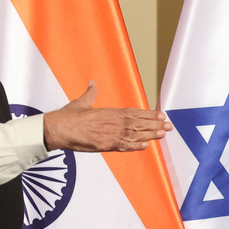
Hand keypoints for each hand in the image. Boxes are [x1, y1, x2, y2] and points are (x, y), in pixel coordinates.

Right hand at [42, 80, 171, 151]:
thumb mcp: (81, 102)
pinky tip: (146, 146)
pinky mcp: (104, 144)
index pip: (134, 113)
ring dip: (150, 134)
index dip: (149, 114)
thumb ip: (90, 93)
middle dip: (155, 124)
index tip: (161, 115)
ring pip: (134, 134)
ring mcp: (110, 133)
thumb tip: (91, 82)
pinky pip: (123, 146)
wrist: (58, 128)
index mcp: (109, 112)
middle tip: (170, 126)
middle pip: (138, 123)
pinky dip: (135, 146)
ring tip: (163, 134)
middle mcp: (112, 122)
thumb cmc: (68, 116)